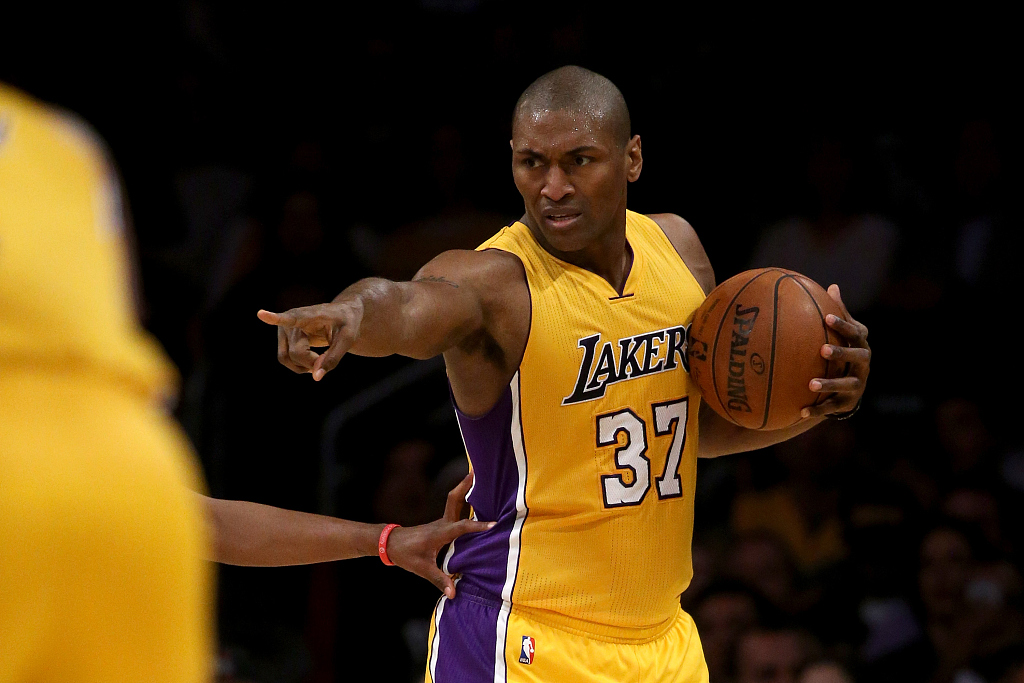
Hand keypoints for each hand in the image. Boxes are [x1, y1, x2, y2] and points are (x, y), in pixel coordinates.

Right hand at [257, 299, 363, 380]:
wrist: (342, 314)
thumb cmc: (346, 323)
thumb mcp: (347, 339)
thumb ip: (333, 358)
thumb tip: (315, 378)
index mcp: (309, 314)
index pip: (291, 318)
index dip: (275, 318)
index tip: (261, 314)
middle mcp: (291, 321)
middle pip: (296, 353)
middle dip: (313, 363)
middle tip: (328, 358)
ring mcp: (284, 330)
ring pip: (286, 358)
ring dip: (304, 366)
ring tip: (321, 359)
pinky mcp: (283, 338)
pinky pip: (285, 359)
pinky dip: (300, 365)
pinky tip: (314, 361)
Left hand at [384, 473, 493, 597]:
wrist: (390, 543)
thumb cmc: (406, 554)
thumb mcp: (422, 569)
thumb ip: (439, 580)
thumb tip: (453, 594)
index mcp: (440, 533)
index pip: (462, 527)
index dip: (478, 526)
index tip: (494, 524)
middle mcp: (442, 523)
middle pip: (455, 499)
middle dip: (466, 485)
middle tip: (478, 470)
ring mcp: (442, 522)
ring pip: (456, 501)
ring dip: (466, 488)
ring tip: (481, 477)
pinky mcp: (442, 524)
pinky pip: (456, 509)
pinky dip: (465, 500)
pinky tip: (475, 499)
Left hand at [802, 284, 870, 418]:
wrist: (852, 386)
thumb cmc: (844, 352)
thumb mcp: (845, 334)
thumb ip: (839, 313)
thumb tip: (832, 286)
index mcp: (861, 345)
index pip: (855, 332)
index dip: (842, 324)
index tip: (826, 318)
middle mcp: (864, 364)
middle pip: (857, 357)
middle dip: (841, 353)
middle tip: (823, 349)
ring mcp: (858, 384)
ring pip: (846, 384)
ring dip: (829, 384)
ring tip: (810, 384)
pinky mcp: (848, 402)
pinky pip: (833, 406)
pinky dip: (818, 409)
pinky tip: (801, 411)